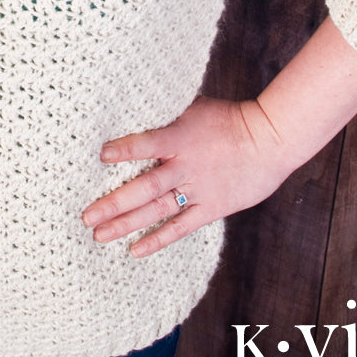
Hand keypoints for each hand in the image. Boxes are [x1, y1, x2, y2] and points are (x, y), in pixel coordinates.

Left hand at [81, 95, 298, 257]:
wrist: (270, 140)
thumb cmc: (231, 118)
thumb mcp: (195, 107)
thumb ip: (167, 114)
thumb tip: (137, 106)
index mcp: (180, 137)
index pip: (148, 143)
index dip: (125, 149)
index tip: (101, 155)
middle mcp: (185, 166)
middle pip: (145, 187)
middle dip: (113, 202)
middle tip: (86, 216)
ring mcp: (198, 190)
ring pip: (156, 211)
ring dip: (126, 224)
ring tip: (99, 235)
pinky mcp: (211, 208)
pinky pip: (180, 227)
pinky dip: (158, 240)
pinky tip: (135, 250)